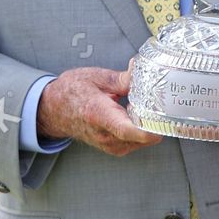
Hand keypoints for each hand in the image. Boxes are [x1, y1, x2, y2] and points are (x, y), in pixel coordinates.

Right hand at [36, 66, 161, 155]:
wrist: (54, 109)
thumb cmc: (72, 91)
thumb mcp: (97, 77)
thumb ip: (124, 78)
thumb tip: (143, 70)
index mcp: (100, 114)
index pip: (127, 129)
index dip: (149, 129)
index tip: (164, 121)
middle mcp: (104, 135)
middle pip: (140, 136)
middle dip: (155, 122)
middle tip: (162, 104)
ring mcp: (108, 145)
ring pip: (141, 141)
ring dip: (148, 127)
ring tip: (146, 108)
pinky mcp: (113, 148)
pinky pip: (135, 143)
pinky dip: (141, 132)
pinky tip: (138, 117)